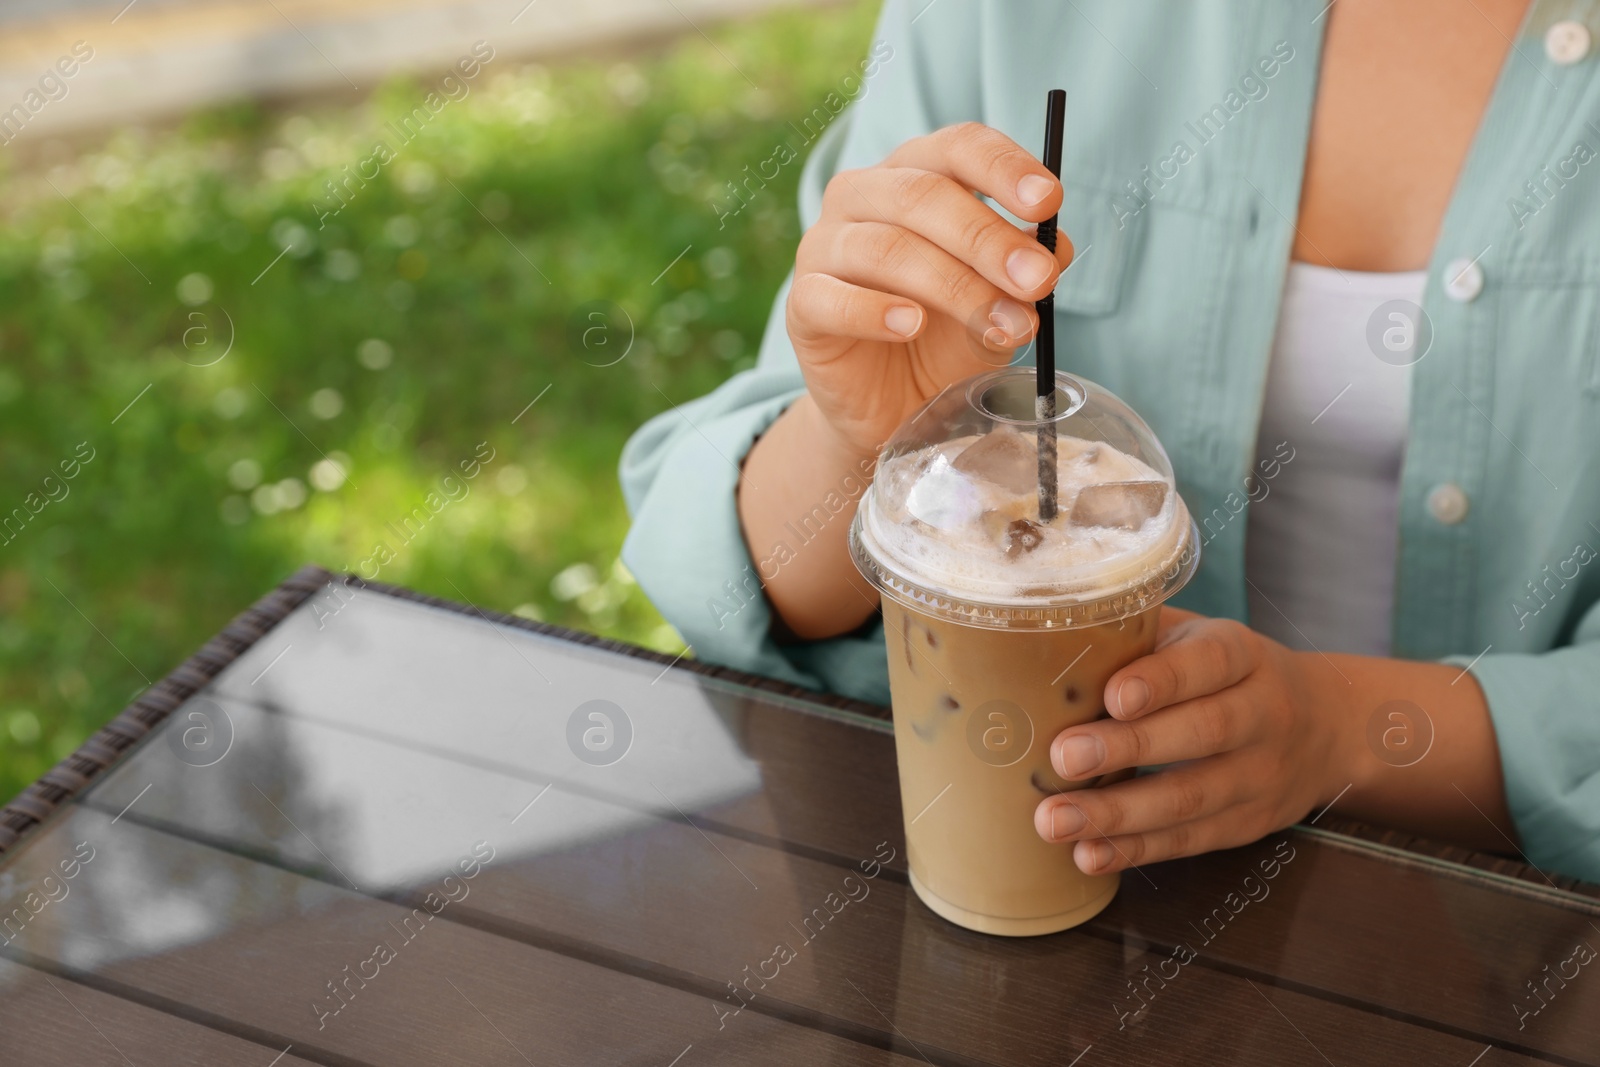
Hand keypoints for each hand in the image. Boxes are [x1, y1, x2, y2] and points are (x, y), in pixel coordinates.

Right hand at [786, 122, 1073, 458]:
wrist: (893, 406)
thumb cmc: (944, 337)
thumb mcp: (999, 301)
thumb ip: (1023, 272)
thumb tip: (1056, 251)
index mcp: (915, 174)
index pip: (956, 147)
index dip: (1003, 168)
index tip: (1049, 201)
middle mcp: (863, 196)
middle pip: (924, 196)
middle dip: (988, 239)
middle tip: (1037, 280)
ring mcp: (824, 247)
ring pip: (886, 248)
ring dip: (954, 286)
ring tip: (1000, 324)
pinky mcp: (802, 304)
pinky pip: (832, 297)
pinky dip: (875, 311)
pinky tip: (911, 325)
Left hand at [1032, 608, 1355, 873]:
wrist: (1323, 727)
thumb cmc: (1222, 672)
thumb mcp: (1198, 636)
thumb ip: (1138, 633)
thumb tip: (1043, 627)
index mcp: (1242, 654)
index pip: (1210, 663)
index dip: (1163, 681)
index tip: (1113, 697)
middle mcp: (1262, 713)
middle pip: (1202, 733)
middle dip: (1129, 748)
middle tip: (1064, 757)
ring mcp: (1259, 775)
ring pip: (1191, 798)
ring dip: (1118, 814)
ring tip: (1055, 820)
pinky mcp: (1247, 824)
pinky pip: (1189, 840)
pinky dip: (1135, 850)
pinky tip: (1088, 854)